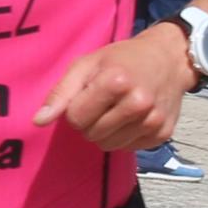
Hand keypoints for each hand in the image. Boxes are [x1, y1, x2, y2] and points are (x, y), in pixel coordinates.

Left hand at [38, 26, 190, 152]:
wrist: (169, 58)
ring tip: (117, 110)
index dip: (76, 109)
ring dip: (106, 132)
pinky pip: (129, 148)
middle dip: (90, 122)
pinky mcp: (163, 134)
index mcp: (116, 82)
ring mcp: (153, 121)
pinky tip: (132, 118)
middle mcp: (138, 103)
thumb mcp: (87, 65)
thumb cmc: (121, 59)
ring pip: (109, 146)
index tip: (87, 95)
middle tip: (102, 103)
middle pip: (91, 135)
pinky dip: (125, 137)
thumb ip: (60, 93)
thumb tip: (38, 122)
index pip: (75, 119)